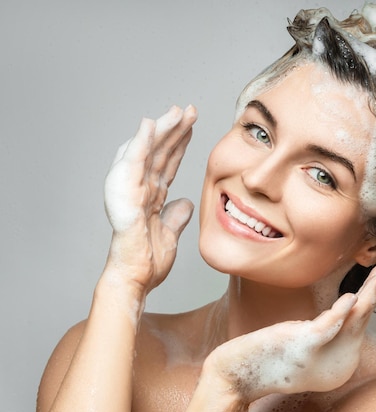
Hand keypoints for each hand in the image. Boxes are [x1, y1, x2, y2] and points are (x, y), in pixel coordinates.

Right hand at [103, 105, 196, 293]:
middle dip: (174, 129)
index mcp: (150, 195)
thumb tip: (186, 202)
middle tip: (190, 110)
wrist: (136, 279)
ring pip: (146, 151)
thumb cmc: (147, 261)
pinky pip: (132, 163)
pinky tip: (148, 123)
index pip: (166, 162)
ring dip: (161, 129)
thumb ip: (176, 215)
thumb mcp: (170, 232)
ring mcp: (130, 190)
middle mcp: (139, 188)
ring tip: (177, 111)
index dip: (179, 143)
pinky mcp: (124, 195)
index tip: (192, 126)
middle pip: (158, 152)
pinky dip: (139, 142)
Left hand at [200, 264, 375, 401]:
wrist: (235, 375)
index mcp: (338, 366)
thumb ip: (322, 333)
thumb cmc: (266, 357)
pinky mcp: (304, 347)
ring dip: (368, 294)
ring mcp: (321, 357)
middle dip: (375, 292)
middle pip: (361, 321)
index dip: (369, 301)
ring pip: (352, 320)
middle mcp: (336, 366)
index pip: (359, 327)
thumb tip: (337, 313)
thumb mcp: (302, 345)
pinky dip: (341, 311)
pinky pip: (328, 328)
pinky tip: (352, 296)